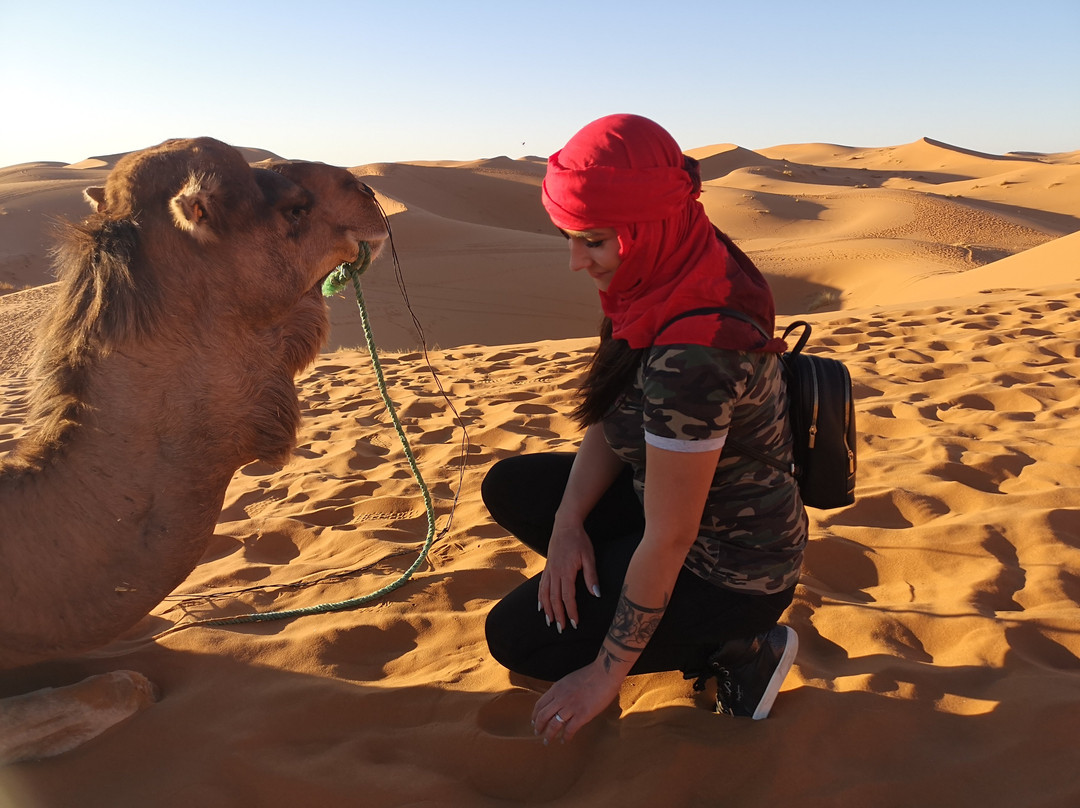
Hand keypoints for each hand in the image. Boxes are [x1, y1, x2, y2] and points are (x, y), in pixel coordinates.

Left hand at [531, 659, 621, 743]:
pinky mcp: (583, 715)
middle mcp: (561, 698)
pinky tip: (565, 741)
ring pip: (554, 725)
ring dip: (549, 735)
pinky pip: (570, 729)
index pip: (540, 704)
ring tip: (547, 741)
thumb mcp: (569, 680)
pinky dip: (565, 737)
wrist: (605, 673)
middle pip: (543, 716)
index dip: (535, 715)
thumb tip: (558, 702)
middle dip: (538, 727)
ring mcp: (571, 707)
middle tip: (537, 733)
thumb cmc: (590, 674)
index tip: (533, 721)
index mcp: (557, 688)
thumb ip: (562, 691)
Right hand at [538, 517, 599, 633]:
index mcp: (566, 572)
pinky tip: (541, 606)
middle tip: (561, 629)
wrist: (565, 525)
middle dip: (558, 615)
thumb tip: (596, 594)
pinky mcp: (547, 567)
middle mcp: (555, 573)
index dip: (571, 612)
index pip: (567, 597)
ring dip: (547, 609)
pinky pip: (541, 585)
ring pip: (545, 594)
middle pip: (554, 599)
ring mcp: (549, 570)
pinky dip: (540, 597)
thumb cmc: (580, 540)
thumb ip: (591, 576)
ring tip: (550, 622)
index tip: (574, 624)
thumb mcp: (589, 557)